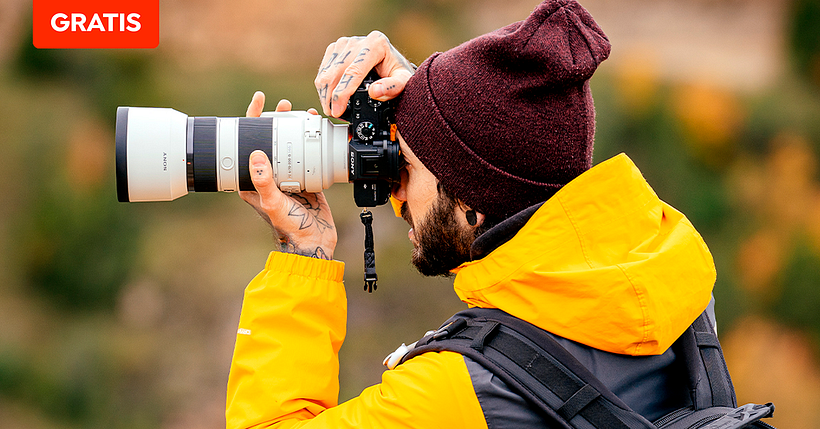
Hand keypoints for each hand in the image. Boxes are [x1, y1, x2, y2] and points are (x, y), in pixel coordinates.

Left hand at [239, 92, 336, 259]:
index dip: (251, 120)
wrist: (313, 242)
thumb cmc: (288, 227)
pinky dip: (312, 140)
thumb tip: (255, 154)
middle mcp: (269, 175)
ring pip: (289, 144)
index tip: (258, 102)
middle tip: (283, 105)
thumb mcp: (273, 203)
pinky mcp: (306, 179)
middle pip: (269, 139)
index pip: (247, 143)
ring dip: (295, 126)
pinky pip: (308, 154)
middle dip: (276, 118)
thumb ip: (263, 181)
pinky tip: (318, 131)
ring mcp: (288, 176)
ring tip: (303, 113)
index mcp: (253, 180)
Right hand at [315, 30, 414, 116]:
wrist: (391, 62)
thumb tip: (375, 92)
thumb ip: (393, 87)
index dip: (343, 93)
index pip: (354, 71)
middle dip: (331, 97)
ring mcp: (344, 44)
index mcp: (375, 44)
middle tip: (334, 114)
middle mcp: (358, 41)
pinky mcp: (335, 49)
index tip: (338, 110)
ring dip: (325, 94)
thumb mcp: (403, 80)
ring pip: (326, 72)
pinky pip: (323, 70)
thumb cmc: (397, 72)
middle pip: (336, 72)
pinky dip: (323, 87)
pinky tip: (329, 98)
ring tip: (331, 109)